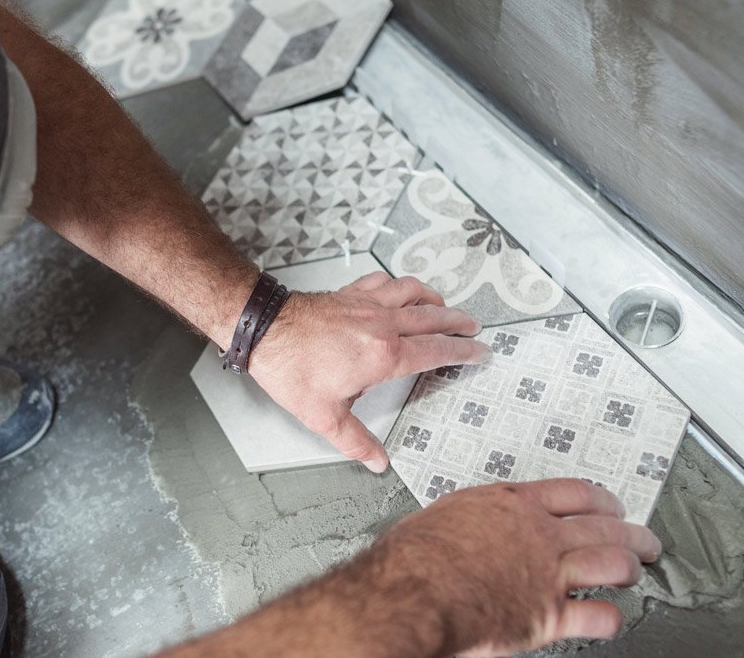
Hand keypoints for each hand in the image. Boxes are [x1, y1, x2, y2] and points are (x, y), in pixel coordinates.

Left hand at [247, 272, 488, 471]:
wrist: (264, 330)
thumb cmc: (291, 369)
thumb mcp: (325, 416)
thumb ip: (356, 440)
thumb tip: (377, 461)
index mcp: (384, 356)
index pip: (436, 352)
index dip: (462, 352)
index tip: (480, 352)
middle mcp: (382, 325)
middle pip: (433, 318)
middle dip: (458, 323)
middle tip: (474, 327)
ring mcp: (366, 304)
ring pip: (413, 293)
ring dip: (435, 299)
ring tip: (445, 307)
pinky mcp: (350, 293)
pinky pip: (384, 282)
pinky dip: (400, 285)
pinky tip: (401, 290)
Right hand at [372, 479, 661, 655]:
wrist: (413, 592)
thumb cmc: (417, 556)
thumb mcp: (448, 513)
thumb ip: (476, 516)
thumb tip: (470, 523)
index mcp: (514, 504)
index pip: (575, 493)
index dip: (602, 499)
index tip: (609, 504)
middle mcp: (540, 534)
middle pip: (605, 525)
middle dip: (632, 532)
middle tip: (643, 538)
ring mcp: (550, 574)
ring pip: (614, 563)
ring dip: (631, 567)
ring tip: (635, 571)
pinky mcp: (549, 615)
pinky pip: (599, 616)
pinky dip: (611, 618)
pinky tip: (611, 618)